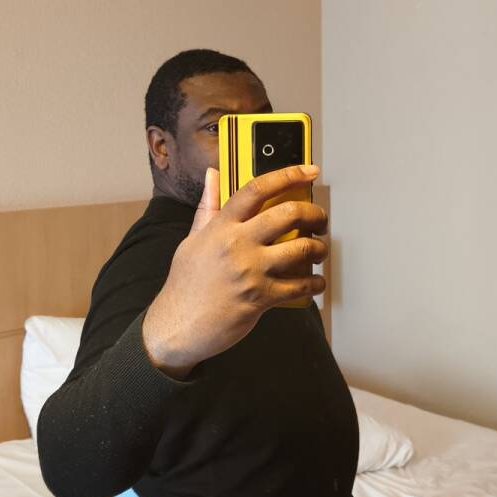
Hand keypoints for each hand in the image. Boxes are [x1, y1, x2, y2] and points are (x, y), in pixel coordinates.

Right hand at [142, 164, 328, 374]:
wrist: (177, 326)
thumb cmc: (185, 285)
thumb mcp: (192, 240)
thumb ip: (208, 207)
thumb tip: (213, 176)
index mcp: (221, 227)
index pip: (257, 189)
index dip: (288, 174)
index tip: (308, 171)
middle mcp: (237, 244)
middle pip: (288, 214)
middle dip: (314, 214)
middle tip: (319, 220)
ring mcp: (250, 271)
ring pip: (301, 249)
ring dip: (318, 249)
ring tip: (318, 250)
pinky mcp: (260, 297)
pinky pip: (299, 286)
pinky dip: (314, 284)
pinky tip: (314, 283)